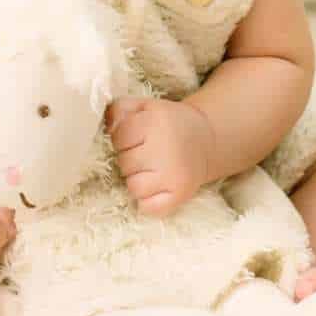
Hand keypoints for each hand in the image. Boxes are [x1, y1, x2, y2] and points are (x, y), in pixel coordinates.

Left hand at [107, 96, 215, 217]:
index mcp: (156, 121)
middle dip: (131, 159)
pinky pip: (147, 208)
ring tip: (153, 169)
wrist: (207, 140)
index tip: (137, 137)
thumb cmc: (169, 123)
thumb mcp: (146, 106)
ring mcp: (173, 173)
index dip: (124, 138)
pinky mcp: (180, 194)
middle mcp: (166, 147)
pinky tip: (157, 187)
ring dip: (138, 180)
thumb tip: (108, 126)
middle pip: (124, 163)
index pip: (119, 136)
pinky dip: (148, 202)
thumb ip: (121, 108)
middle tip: (148, 152)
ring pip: (134, 187)